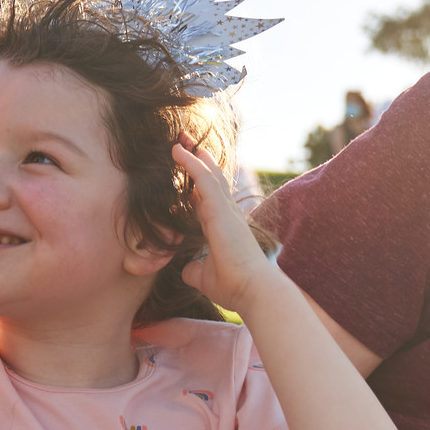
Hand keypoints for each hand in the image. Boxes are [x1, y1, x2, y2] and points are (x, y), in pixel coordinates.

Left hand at [171, 140, 281, 315]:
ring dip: (192, 155)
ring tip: (178, 139)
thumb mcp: (205, 277)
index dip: (194, 182)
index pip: (205, 197)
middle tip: (183, 143)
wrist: (253, 290)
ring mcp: (226, 209)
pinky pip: (203, 179)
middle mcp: (226, 213)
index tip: (185, 169)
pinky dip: (190, 163)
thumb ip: (194, 270)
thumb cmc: (234, 286)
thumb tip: (185, 271)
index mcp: (222, 226)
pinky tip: (177, 151)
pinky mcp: (222, 209)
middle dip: (197, 160)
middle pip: (209, 179)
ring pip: (208, 174)